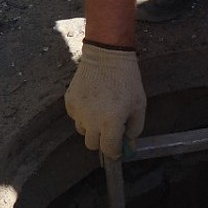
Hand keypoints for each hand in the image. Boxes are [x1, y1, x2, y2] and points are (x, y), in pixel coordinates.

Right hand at [65, 43, 145, 157]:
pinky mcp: (69, 102)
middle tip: (111, 127)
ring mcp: (78, 111)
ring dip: (91, 127)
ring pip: (83, 131)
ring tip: (102, 109)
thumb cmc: (127, 80)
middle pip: (92, 145)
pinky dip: (83, 114)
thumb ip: (135, 129)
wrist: (107, 55)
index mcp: (111, 123)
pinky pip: (75, 117)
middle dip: (102, 140)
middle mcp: (91, 120)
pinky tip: (93, 100)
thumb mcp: (139, 105)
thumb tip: (128, 146)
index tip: (118, 150)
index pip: (109, 150)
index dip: (114, 152)